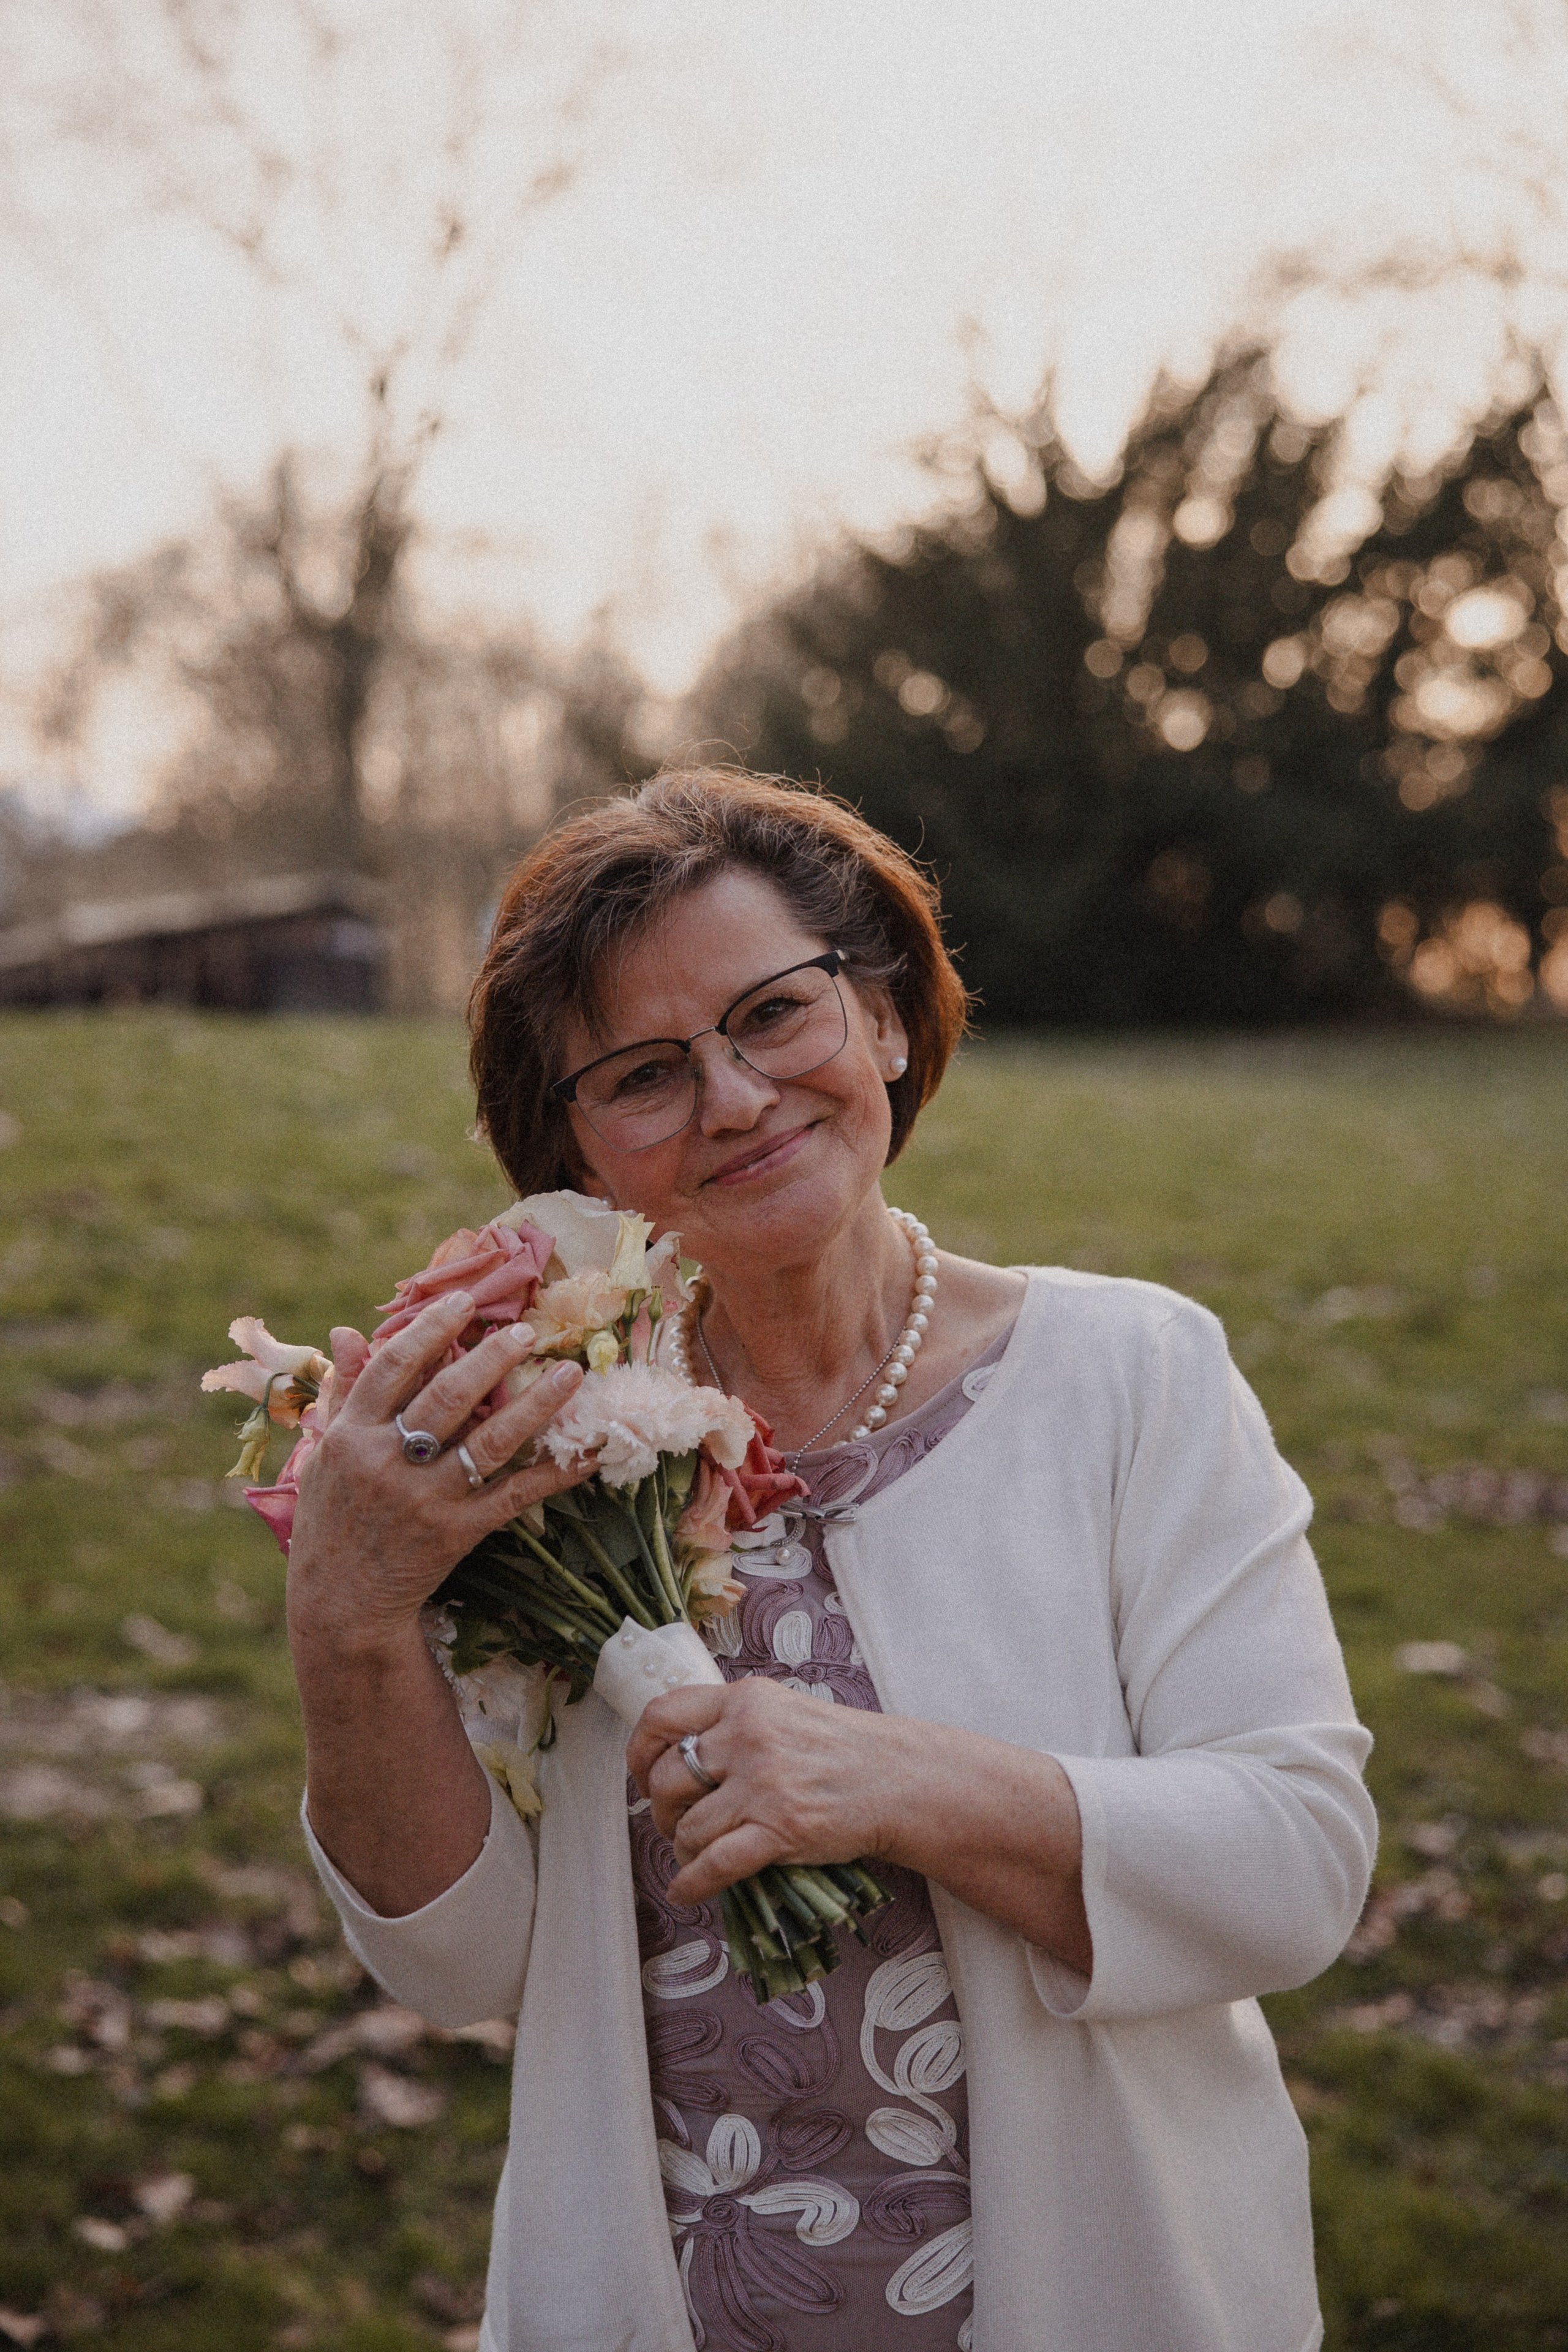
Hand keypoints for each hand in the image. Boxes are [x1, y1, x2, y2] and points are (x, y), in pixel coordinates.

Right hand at [286, 1289, 590, 1653]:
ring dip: (535, 1405)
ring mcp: (425, 1500)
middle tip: (527, 1331)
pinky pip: (514, 1496)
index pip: (393, 1368)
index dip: (429, 1328)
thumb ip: (343, 1392)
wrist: (339, 1604)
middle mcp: (387, 1463)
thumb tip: (346, 1330)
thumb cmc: (333, 1521)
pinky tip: (587, 1454)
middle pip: (446, 1397)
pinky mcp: (457, 1533)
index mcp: (350, 1436)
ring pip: (489, 1442)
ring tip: (572, 1373)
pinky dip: (554, 1474)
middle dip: (490, 1358)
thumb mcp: (326, 1455)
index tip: (464, 1300)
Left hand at [627, 1672, 1093, 1973]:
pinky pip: (713, 1864)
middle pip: (667, 1777)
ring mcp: (764, 1784)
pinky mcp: (780, 1829)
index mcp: (745, 1700)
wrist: (900, 1779)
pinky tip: (688, 1890)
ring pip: (687, 1826)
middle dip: (660, 1808)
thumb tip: (677, 1752)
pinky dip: (692, 1883)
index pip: (663, 1714)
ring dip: (682, 1847)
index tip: (640, 1770)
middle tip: (672, 1821)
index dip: (639, 1748)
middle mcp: (748, 1735)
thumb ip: (734, 1722)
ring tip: (694, 1852)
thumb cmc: (842, 1748)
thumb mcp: (784, 1712)